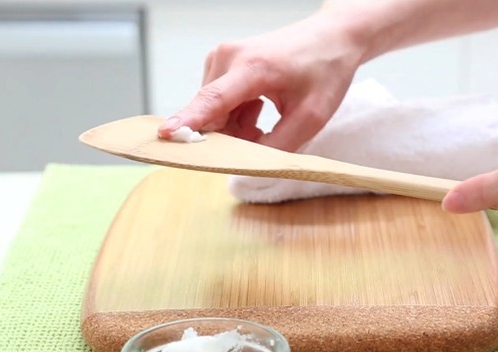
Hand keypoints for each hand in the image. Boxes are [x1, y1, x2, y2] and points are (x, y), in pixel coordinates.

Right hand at [158, 10, 363, 151]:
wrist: (332, 38)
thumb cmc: (324, 71)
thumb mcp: (311, 118)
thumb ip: (277, 146)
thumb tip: (247, 167)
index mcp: (252, 68)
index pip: (212, 100)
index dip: (189, 121)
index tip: (165, 136)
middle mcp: (228, 58)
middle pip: (211, 115)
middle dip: (231, 136)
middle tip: (263, 133)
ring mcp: (222, 58)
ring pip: (214, 113)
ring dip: (236, 127)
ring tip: (265, 120)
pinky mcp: (222, 63)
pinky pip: (218, 104)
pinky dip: (236, 116)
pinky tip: (259, 113)